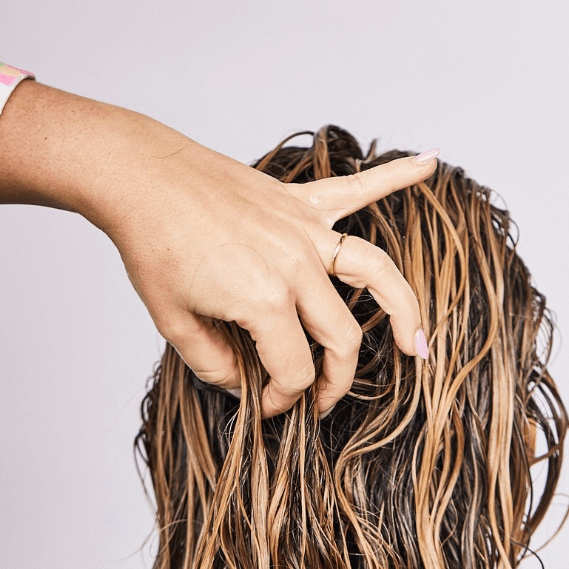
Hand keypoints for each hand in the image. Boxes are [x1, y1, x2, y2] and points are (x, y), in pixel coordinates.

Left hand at [0, 80, 435, 415]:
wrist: (139, 176)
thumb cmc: (151, 245)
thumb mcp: (173, 322)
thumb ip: (214, 364)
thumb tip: (245, 384)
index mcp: (264, 300)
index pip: (293, 371)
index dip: (280, 400)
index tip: (261, 405)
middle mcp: (297, 266)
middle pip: (341, 339)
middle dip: (334, 381)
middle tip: (319, 402)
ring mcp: (305, 231)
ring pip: (376, 273)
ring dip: (404, 310)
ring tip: (418, 344)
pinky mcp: (300, 201)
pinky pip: (358, 187)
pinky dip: (396, 174)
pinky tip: (429, 163)